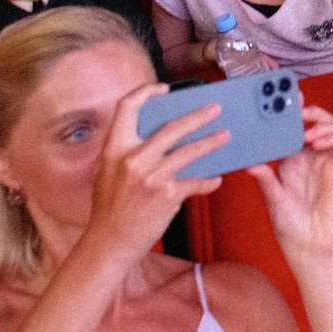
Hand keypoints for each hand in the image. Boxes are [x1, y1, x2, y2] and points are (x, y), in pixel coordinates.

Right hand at [86, 85, 227, 259]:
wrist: (109, 242)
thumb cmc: (109, 208)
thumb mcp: (107, 172)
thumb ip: (125, 151)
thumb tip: (152, 133)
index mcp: (114, 149)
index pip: (126, 107)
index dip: (145, 93)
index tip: (164, 89)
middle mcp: (132, 158)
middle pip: (171, 126)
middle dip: (198, 116)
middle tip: (215, 110)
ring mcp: (151, 176)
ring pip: (190, 151)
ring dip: (211, 142)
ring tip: (225, 137)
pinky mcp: (166, 195)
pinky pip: (195, 182)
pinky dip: (207, 181)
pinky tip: (215, 180)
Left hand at [246, 106, 332, 263]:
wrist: (308, 243)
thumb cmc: (288, 222)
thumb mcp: (272, 197)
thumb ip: (265, 178)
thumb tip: (249, 163)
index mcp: (291, 158)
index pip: (293, 126)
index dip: (291, 110)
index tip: (281, 97)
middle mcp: (310, 154)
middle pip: (315, 120)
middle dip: (308, 109)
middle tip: (297, 106)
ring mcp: (326, 159)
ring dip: (322, 122)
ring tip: (307, 131)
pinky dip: (332, 136)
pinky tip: (317, 143)